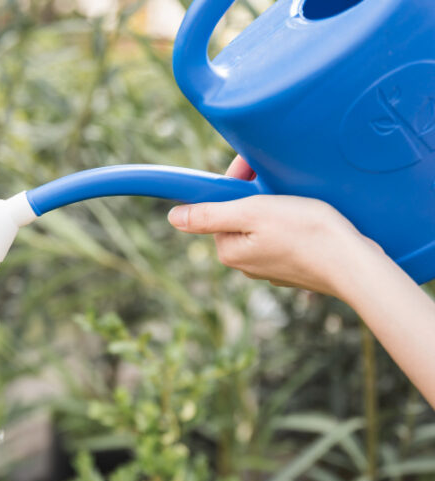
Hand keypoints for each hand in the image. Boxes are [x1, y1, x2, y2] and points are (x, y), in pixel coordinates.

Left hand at [167, 156, 384, 298]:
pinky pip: (283, 236)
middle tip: (278, 178)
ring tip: (296, 197)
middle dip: (255, 194)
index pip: (219, 207)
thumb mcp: (253, 213)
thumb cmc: (305, 233)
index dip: (234, 182)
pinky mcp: (294, 267)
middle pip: (240, 216)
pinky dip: (292, 222)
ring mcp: (270, 267)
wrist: (355, 263)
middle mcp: (245, 263)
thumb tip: (173, 218)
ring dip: (275, 206)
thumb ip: (210, 214)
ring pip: (262, 225)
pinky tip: (309, 217)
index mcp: (229, 250)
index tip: (251, 165)